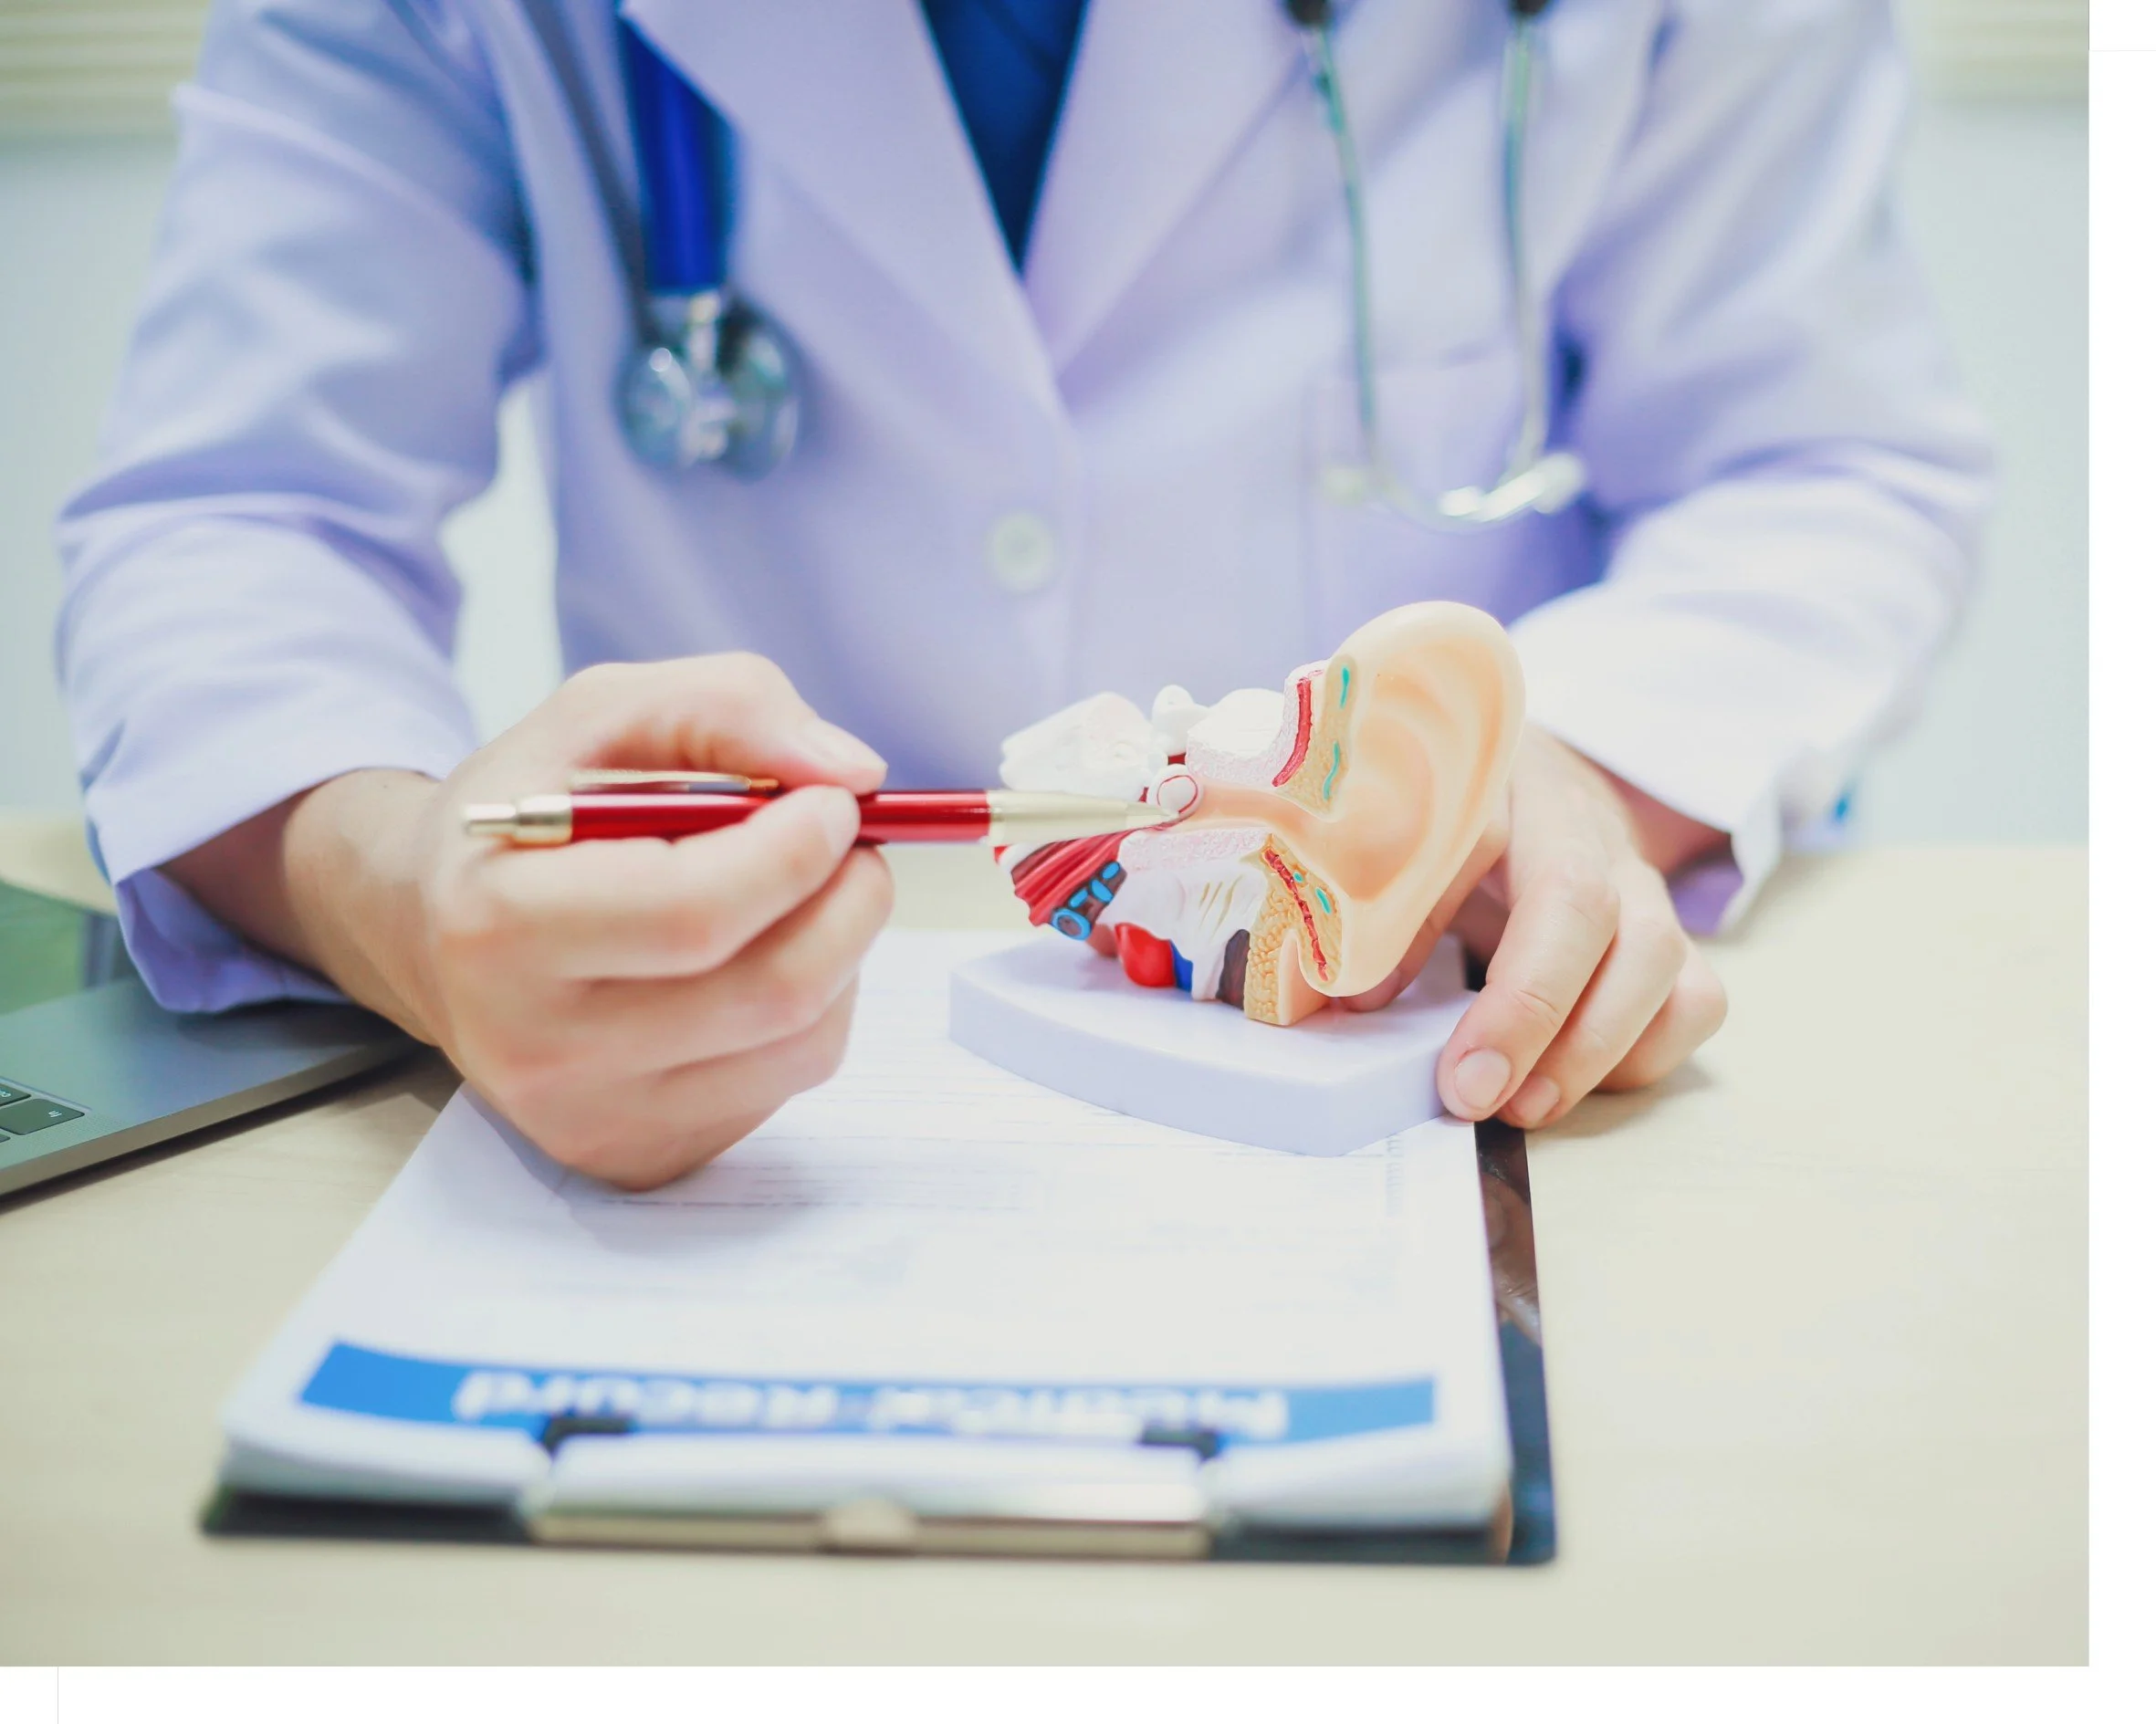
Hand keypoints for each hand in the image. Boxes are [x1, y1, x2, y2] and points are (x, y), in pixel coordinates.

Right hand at [164, 656, 893, 1186]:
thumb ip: (728, 709)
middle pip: (772, 990)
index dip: (795, 852)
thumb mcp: (603, 714)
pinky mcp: (642, 1157)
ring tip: (799, 893)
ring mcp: (593, 1120)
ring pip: (805, 1041)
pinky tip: (761, 958)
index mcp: (501, 926)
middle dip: (849, 897)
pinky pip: (791, 1080)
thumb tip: (854, 773)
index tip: (835, 801)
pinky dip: (815, 1005)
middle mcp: (539, 1050)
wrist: (434, 935)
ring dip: (844, 950)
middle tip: (852, 843)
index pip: (694, 913)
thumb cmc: (532, 815)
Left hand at [1347, 725, 1727, 1129]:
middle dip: (1527, 1008)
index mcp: (1492, 782)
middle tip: (1469, 1089)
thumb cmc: (1455, 820)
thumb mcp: (1397, 835)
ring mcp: (1638, 880)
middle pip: (1579, 901)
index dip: (1419, 923)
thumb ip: (1363, 902)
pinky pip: (1694, 998)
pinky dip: (1642, 1055)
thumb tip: (1329, 998)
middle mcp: (1577, 825)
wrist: (1544, 788)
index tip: (1366, 1002)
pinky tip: (1572, 1084)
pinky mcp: (1674, 935)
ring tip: (1520, 1105)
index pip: (1469, 836)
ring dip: (1588, 1046)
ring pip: (1653, 953)